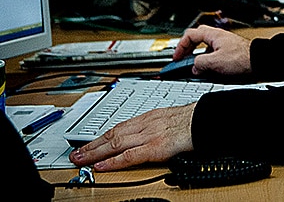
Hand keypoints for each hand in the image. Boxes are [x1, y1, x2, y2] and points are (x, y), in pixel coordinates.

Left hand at [70, 103, 194, 170]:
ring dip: (94, 153)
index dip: (101, 137)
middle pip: (112, 135)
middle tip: (75, 154)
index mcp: (149, 117)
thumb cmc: (194, 121)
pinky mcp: (155, 148)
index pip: (119, 127)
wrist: (207, 120)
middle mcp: (145, 124)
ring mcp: (148, 136)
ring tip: (80, 160)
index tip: (89, 144)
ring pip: (114, 144)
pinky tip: (101, 166)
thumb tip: (149, 136)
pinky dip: (112, 162)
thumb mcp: (170, 119)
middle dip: (91, 145)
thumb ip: (156, 126)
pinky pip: (129, 156)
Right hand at [172, 25, 251, 75]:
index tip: (176, 57)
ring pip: (205, 50)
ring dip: (198, 59)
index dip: (180, 46)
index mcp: (213, 35)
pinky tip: (208, 71)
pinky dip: (208, 62)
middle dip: (188, 52)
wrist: (259, 62)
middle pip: (197, 41)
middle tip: (182, 62)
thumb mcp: (215, 62)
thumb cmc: (242, 58)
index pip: (190, 35)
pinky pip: (213, 56)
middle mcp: (218, 38)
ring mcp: (224, 45)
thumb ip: (200, 63)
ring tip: (195, 69)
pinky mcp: (229, 54)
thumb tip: (194, 67)